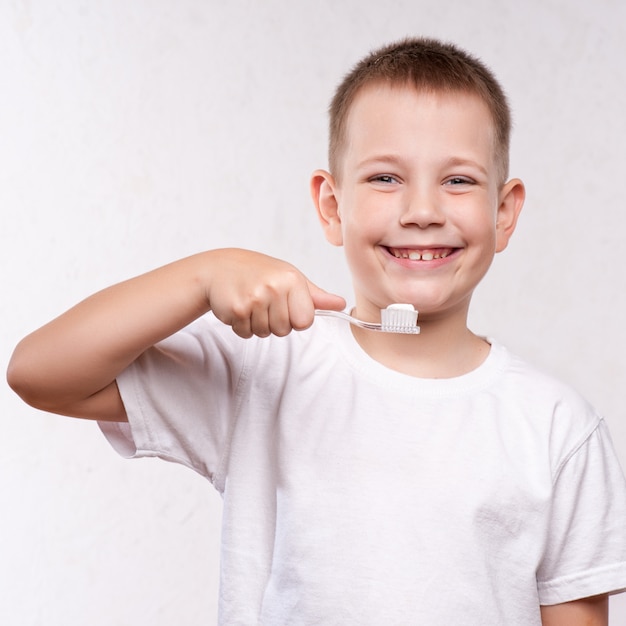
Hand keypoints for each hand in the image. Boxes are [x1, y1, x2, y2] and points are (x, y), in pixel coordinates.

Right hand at [205, 249, 345, 337]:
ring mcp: (254, 298)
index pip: (305, 321)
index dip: (294, 317)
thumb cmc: (257, 272)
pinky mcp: (236, 309)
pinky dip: (241, 325)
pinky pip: (246, 333)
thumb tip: (342, 304)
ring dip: (256, 324)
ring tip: (250, 302)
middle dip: (274, 322)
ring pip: (265, 334)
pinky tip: (238, 305)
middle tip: (262, 301)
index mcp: (292, 279)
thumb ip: (315, 296)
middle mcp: (275, 287)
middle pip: (284, 330)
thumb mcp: (289, 278)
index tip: (284, 303)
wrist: (217, 268)